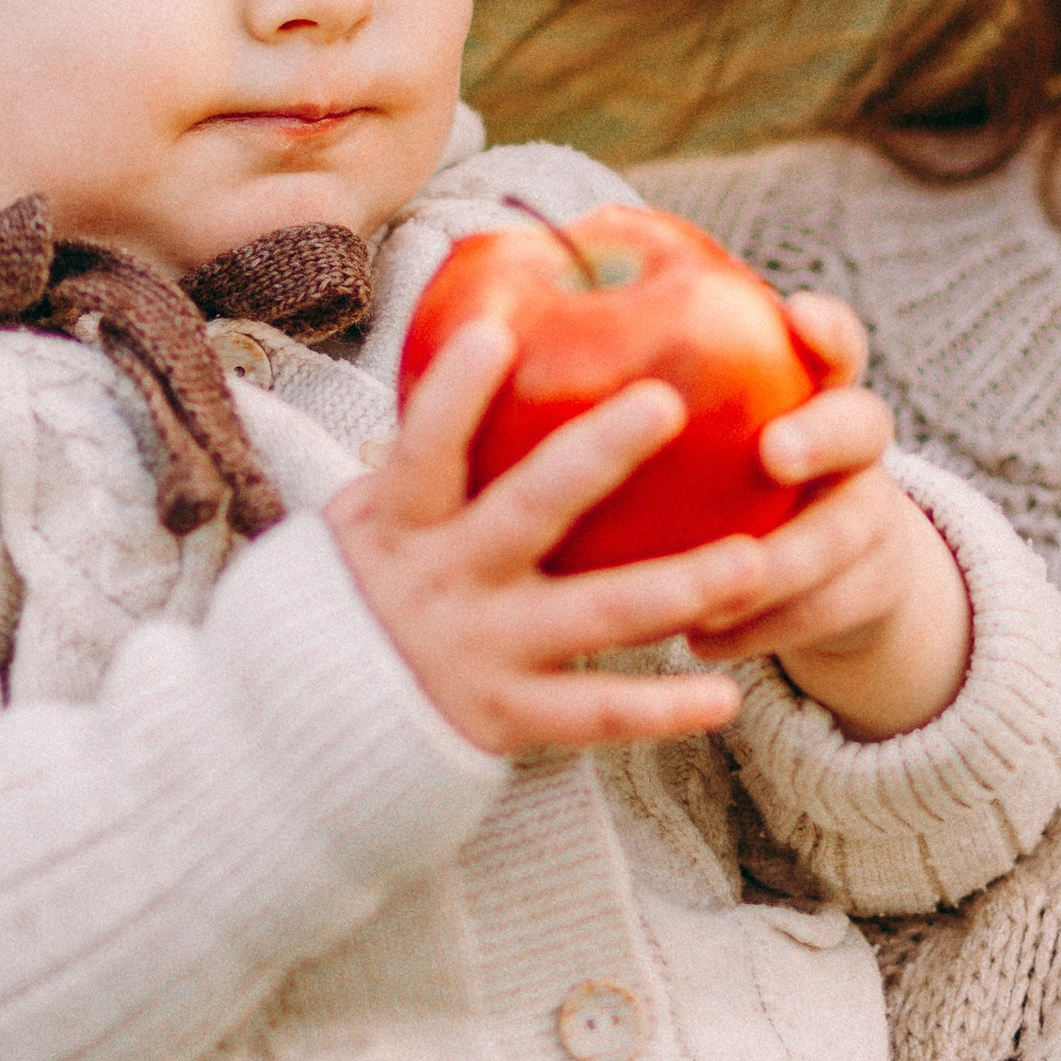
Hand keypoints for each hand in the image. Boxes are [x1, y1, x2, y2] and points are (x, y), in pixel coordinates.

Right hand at [328, 320, 796, 754]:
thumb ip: (418, 458)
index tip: (498, 333)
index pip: (423, 450)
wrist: (305, 727)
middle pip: (529, 509)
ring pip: (593, 615)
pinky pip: (596, 713)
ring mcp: (478, 652)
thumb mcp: (361, 522)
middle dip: (598, 453)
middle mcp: (442, 583)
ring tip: (754, 561)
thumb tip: (474, 343)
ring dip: (678, 587)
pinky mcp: (506, 717)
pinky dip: (661, 709)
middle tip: (665, 401)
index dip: (453, 394)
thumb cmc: (358, 594)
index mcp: (400, 526)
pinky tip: (726, 695)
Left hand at [677, 293, 971, 739]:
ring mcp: (871, 516)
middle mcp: (853, 444)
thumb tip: (510, 327)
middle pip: (862, 425)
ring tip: (704, 587)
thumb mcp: (697, 430)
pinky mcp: (871, 589)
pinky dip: (761, 629)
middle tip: (771, 451)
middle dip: (820, 435)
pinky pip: (824, 615)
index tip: (795, 316)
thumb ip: (637, 385)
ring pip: (840, 538)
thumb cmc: (722, 474)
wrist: (828, 566)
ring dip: (776, 566)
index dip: (823, 326)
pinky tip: (697, 641)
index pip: (833, 339)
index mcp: (814, 387)